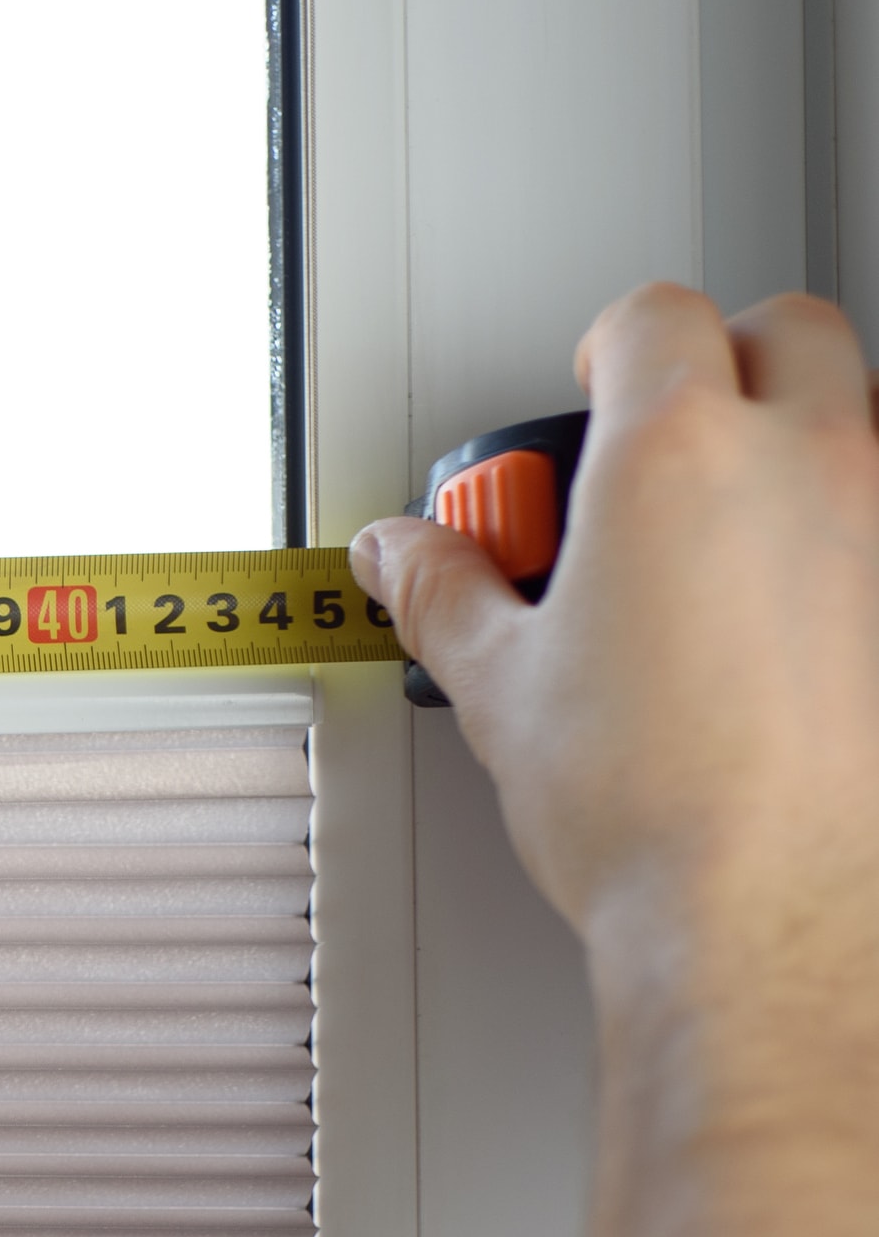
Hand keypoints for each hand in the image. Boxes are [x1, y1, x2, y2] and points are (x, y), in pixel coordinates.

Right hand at [354, 286, 878, 962]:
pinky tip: (813, 614)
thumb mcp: (503, 688)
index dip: (610, 348)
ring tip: (746, 527)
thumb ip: (448, 593)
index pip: (652, 320)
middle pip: (789, 331)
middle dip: (727, 361)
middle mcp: (810, 462)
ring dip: (813, 439)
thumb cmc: (659, 809)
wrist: (778, 916)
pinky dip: (857, 542)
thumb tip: (405, 557)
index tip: (589, 393)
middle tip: (669, 440)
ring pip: (873, 412)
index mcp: (678, 454)